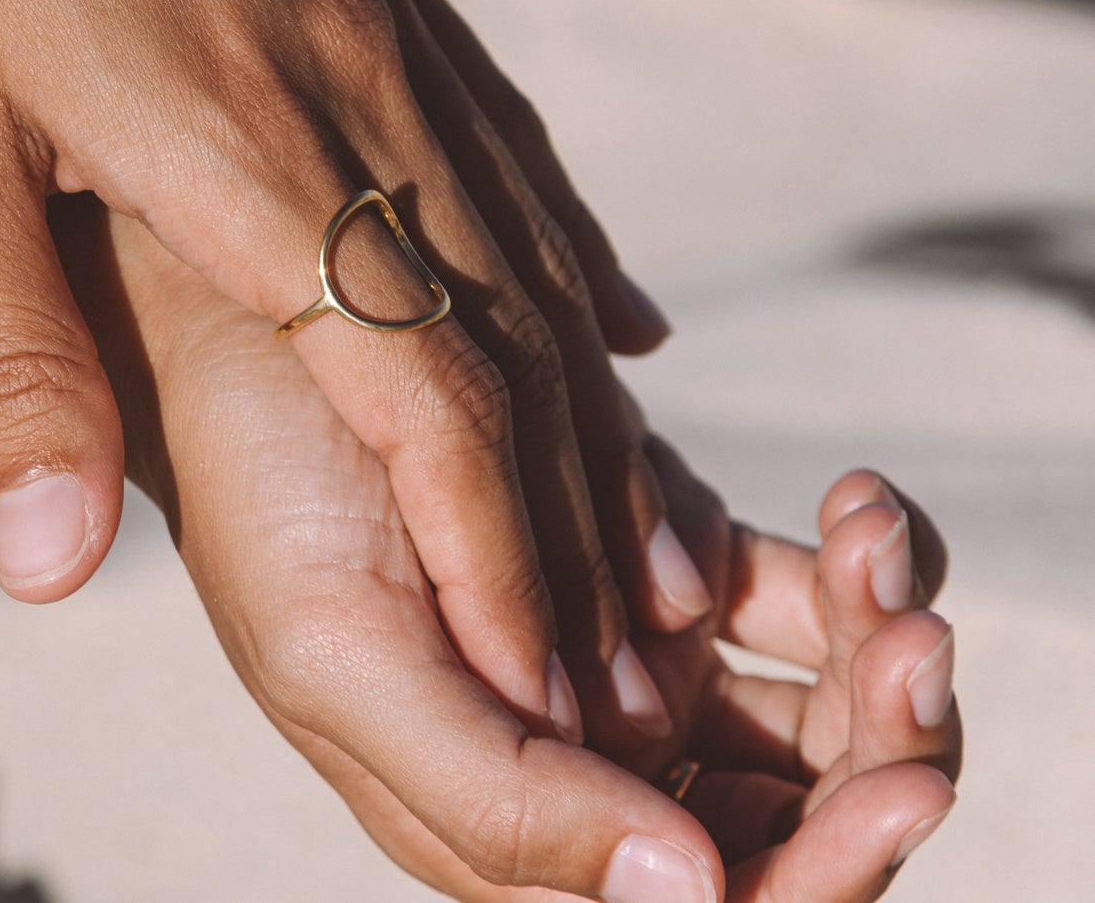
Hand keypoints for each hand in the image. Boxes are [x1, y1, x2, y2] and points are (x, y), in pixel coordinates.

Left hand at [0, 0, 695, 754]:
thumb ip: (10, 354)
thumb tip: (54, 571)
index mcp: (248, 141)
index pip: (429, 390)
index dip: (493, 548)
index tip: (543, 676)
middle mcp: (352, 74)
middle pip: (508, 332)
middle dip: (563, 513)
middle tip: (613, 654)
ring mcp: (370, 0)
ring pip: (528, 234)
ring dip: (582, 397)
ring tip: (631, 522)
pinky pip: (503, 129)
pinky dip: (567, 241)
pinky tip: (605, 296)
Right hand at [55, 199, 957, 901]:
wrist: (252, 320)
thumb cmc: (262, 492)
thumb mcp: (337, 656)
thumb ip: (496, 802)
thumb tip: (691, 896)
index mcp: (513, 820)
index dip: (820, 875)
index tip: (900, 785)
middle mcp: (589, 753)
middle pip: (790, 820)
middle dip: (881, 755)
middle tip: (914, 651)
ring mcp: (636, 646)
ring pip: (821, 708)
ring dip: (885, 646)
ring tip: (875, 552)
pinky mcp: (664, 542)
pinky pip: (804, 590)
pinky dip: (859, 558)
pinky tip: (849, 505)